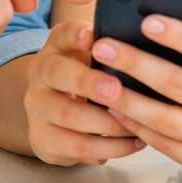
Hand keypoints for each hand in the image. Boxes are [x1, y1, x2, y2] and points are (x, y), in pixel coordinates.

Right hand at [22, 20, 144, 165]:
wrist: (51, 112)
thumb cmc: (84, 80)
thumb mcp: (90, 58)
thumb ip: (111, 49)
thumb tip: (145, 47)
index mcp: (55, 48)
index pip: (62, 34)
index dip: (76, 35)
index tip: (92, 37)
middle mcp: (39, 75)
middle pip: (58, 74)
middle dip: (89, 83)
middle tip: (117, 90)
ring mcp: (36, 110)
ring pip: (71, 117)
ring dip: (111, 122)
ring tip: (140, 123)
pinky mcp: (42, 141)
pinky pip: (80, 148)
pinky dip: (112, 147)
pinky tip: (135, 142)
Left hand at [90, 2, 181, 177]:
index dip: (176, 35)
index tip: (146, 21)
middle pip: (177, 85)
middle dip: (135, 64)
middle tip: (103, 47)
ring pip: (165, 120)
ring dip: (127, 101)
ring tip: (101, 81)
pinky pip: (167, 146)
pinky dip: (140, 129)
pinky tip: (119, 111)